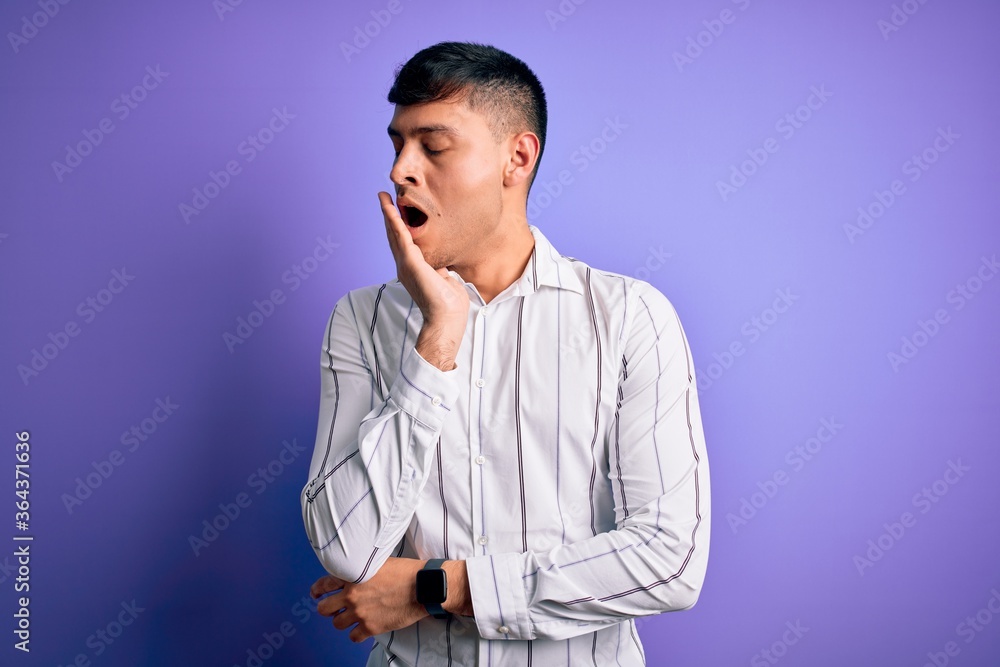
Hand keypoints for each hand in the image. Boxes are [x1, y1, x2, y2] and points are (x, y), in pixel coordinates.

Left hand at [311, 557, 427, 642]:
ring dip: (342, 620)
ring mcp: (360, 612)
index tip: (317, 594)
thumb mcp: (379, 562)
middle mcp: (352, 595)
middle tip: (332, 609)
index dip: (317, 590)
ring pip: (337, 623)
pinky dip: (356, 634)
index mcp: (352, 575)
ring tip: (351, 618)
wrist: (422, 587)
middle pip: (324, 608)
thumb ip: (363, 568)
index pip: (324, 583)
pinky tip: (362, 628)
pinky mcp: (371, 627)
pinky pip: (353, 637)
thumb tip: (357, 572)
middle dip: (327, 609)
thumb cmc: (405, 571)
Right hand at [379, 191, 468, 369]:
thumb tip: (440, 256)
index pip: (402, 241)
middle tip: (383, 196)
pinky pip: (401, 239)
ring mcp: (405, 265)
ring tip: (383, 198)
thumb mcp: (443, 276)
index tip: (394, 209)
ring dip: (388, 215)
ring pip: (394, 234)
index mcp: (412, 268)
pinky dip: (396, 224)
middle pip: (393, 235)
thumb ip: (438, 264)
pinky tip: (392, 212)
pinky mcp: (411, 265)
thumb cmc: (448, 301)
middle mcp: (404, 265)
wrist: (447, 316)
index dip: (397, 224)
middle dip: (388, 215)